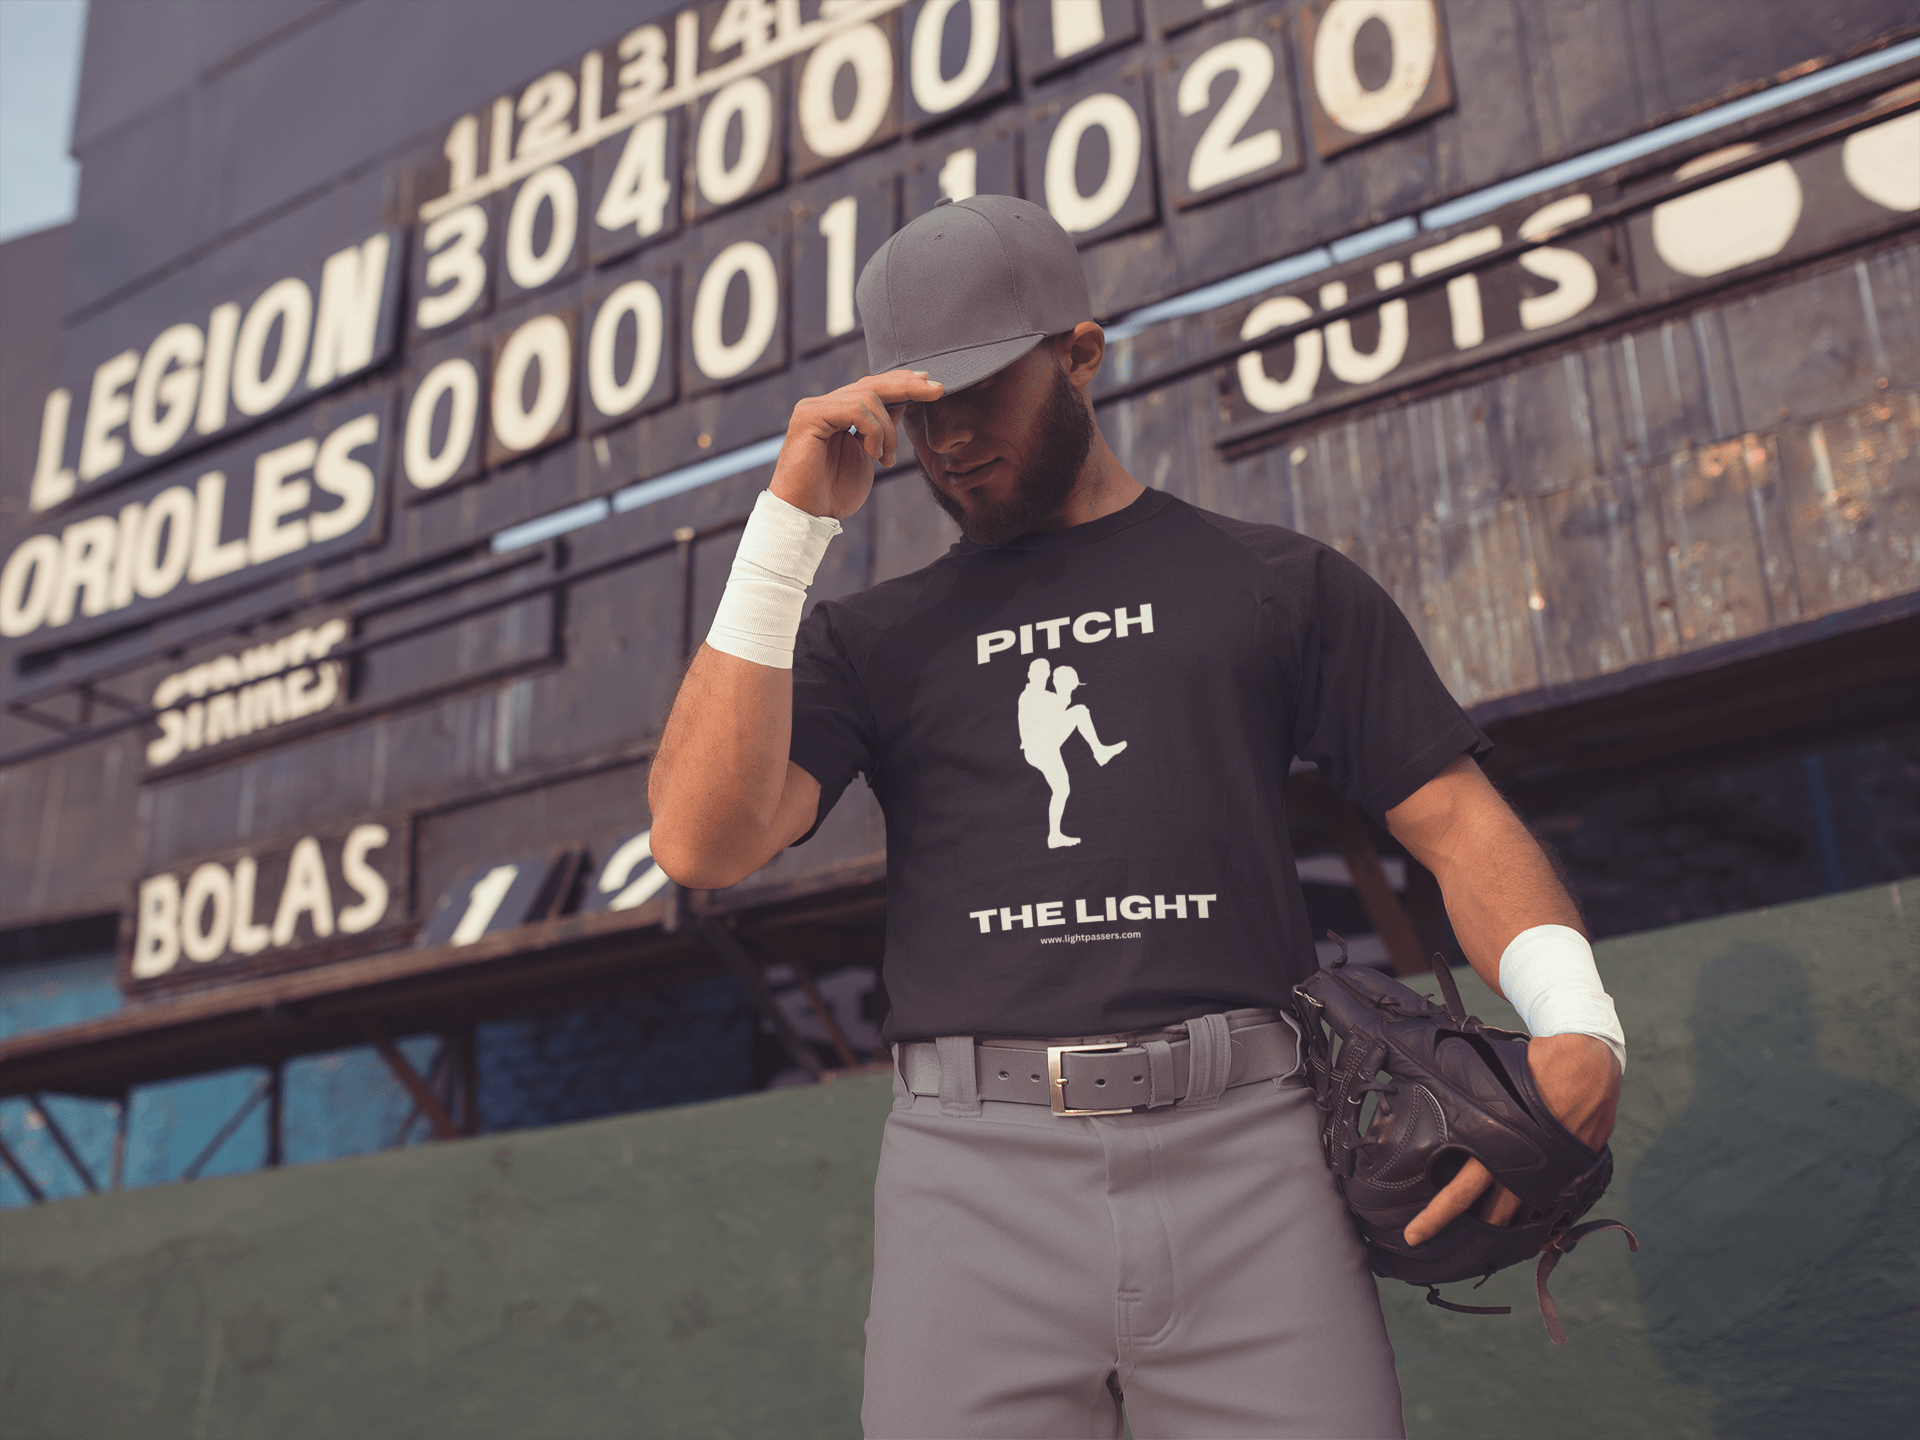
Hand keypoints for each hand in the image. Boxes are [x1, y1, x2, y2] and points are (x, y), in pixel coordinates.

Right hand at [769, 370, 944, 519]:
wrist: (808, 515)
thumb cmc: (834, 492)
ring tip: (887, 458)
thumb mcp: (869, 454)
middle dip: (908, 386)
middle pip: (872, 384)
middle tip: (936, 390)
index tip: (931, 385)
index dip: (902, 383)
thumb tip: (904, 403)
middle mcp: (824, 404)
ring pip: (868, 397)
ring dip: (888, 430)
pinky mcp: (809, 416)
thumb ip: (881, 429)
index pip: (873, 388)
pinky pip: (856, 410)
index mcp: (837, 412)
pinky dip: (873, 431)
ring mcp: (814, 407)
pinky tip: (874, 454)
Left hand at [1401, 1032, 1620, 1245]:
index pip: (1458, 1193)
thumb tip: (1426, 1092)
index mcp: (1493, 1148)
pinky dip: (1530, 1212)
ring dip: (1501, 1225)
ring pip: (1519, 1215)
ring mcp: (1548, 1177)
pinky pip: (1544, 1203)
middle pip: (1491, 1217)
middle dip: (1470, 1234)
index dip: (1435, 1217)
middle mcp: (1520, 1170)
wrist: (1587, 1066)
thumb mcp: (1487, 1082)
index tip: (1413, 1236)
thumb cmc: (1531, 1068)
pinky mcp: (1568, 1175)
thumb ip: (1463, 1100)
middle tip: (1447, 1249)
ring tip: (1482, 1241)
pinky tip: (1518, 1219)